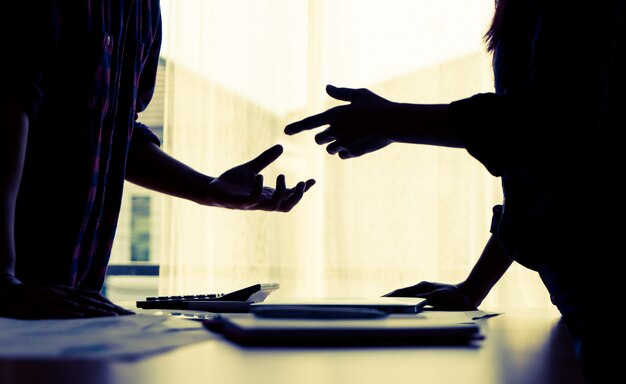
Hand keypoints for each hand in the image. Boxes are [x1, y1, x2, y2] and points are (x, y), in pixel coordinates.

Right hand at [0, 281, 134, 318]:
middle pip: (91, 301)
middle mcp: (63, 293)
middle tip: (126, 316)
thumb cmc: (32, 295)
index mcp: (68, 291)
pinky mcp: (40, 307)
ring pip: (78, 305)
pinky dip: (69, 313)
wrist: (7, 291)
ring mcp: (52, 299)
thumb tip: (85, 307)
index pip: (93, 296)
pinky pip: (56, 310)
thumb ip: (69, 300)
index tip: (124, 312)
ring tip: (112, 317)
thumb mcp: (54, 295)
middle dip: (110, 309)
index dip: (108, 303)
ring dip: (96, 311)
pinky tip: (81, 316)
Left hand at [201, 144, 314, 211]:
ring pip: (274, 206)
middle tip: (301, 182)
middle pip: (287, 206)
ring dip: (281, 192)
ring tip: (282, 175)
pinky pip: (253, 200)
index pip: (289, 196)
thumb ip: (266, 159)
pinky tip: (260, 176)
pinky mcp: (238, 203)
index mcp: (267, 195)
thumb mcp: (251, 168)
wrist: (211, 189)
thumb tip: (281, 146)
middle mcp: (262, 202)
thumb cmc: (231, 182)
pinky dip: (259, 189)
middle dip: (297, 196)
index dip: (302, 190)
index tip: (312, 180)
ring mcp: (251, 204)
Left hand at [285, 85, 396, 158]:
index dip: (296, 127)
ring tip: (353, 135)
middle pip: (318, 139)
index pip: (309, 123)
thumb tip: (327, 87)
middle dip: (324, 137)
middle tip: (339, 130)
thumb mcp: (359, 95)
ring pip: (330, 149)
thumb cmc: (377, 105)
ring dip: (336, 145)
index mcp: (334, 114)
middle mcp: (335, 130)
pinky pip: (342, 155)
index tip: (286, 131)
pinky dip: (346, 152)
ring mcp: (343, 143)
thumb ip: (341, 93)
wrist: (394, 123)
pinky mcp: (352, 153)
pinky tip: (358, 143)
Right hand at [384, 281, 479, 309]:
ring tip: (386, 306)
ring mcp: (424, 290)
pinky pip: (412, 298)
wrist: (470, 292)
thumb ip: (432, 297)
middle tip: (377, 304)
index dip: (389, 297)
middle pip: (400, 293)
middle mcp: (421, 287)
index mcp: (421, 287)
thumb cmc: (457, 296)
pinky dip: (404, 302)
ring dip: (396, 300)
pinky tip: (403, 307)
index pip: (400, 293)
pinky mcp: (429, 294)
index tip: (378, 301)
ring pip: (405, 295)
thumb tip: (419, 299)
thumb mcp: (444, 297)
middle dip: (389, 298)